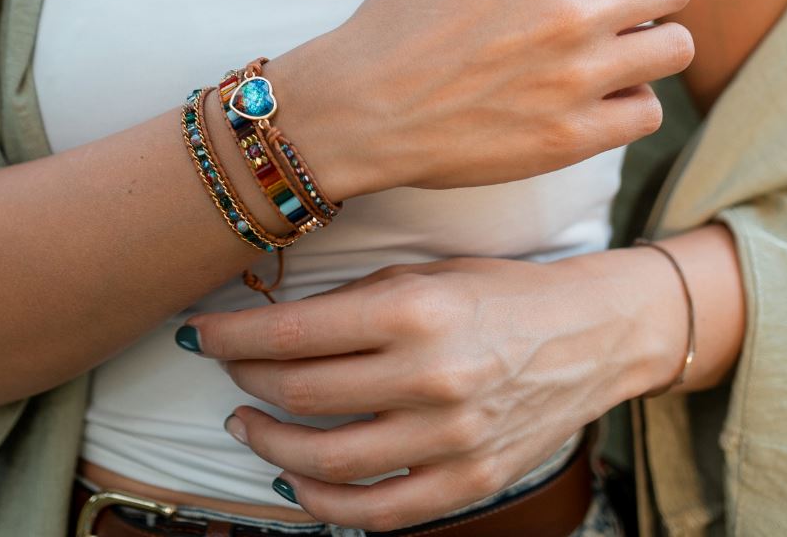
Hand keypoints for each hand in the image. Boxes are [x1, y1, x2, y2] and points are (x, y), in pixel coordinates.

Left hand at [182, 255, 680, 529]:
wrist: (587, 333)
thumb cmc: (495, 291)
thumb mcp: (420, 273)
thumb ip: (350, 302)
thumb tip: (273, 326)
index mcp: (411, 309)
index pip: (291, 333)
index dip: (231, 335)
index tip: (200, 332)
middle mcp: (428, 375)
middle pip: (300, 393)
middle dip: (245, 380)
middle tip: (226, 370)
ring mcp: (450, 436)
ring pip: (327, 461)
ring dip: (269, 447)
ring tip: (245, 425)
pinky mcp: (469, 479)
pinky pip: (379, 512)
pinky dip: (324, 504)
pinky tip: (294, 483)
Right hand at [266, 0, 694, 197]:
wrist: (360, 108)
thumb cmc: (394, 25)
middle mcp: (571, 11)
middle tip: (612, 9)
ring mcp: (577, 77)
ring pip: (674, 46)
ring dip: (648, 44)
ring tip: (609, 54)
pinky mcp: (573, 135)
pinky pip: (647, 111)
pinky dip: (627, 101)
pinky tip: (592, 97)